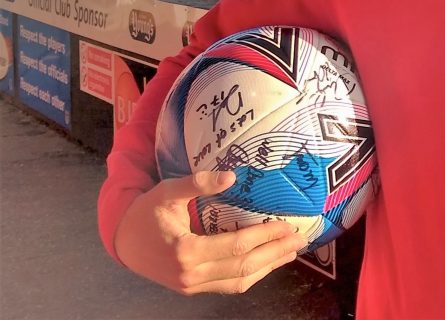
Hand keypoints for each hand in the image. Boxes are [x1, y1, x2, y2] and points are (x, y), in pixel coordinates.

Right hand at [113, 170, 308, 294]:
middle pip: (243, 267)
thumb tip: (231, 176)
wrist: (123, 241)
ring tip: (290, 251)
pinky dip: (251, 275)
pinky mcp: (192, 289)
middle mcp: (190, 275)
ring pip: (238, 282)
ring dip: (268, 267)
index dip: (265, 236)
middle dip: (275, 253)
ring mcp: (191, 286)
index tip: (288, 226)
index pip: (236, 246)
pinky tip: (267, 262)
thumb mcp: (167, 191)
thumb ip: (197, 183)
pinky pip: (227, 286)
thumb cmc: (146, 212)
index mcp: (186, 251)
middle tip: (300, 239)